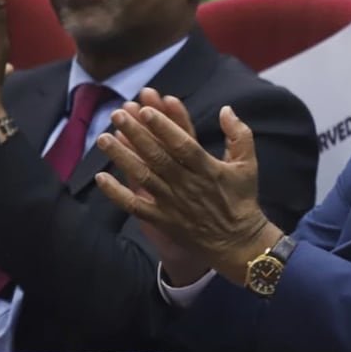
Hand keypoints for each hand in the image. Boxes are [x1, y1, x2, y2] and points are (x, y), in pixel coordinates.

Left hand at [94, 88, 279, 283]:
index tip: (147, 111)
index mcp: (208, 169)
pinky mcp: (162, 219)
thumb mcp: (248, 164)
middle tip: (118, 115)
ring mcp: (172, 203)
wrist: (237, 242)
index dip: (165, 127)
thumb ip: (239, 135)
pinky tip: (101, 178)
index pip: (184, 144)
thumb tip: (226, 109)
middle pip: (157, 156)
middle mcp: (187, 184)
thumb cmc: (242, 199)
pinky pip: (135, 206)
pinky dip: (117, 193)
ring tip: (104, 138)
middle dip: (136, 134)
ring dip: (122, 157)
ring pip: (143, 176)